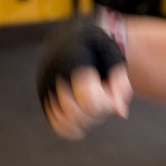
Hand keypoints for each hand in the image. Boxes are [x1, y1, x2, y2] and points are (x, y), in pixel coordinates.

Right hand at [36, 23, 132, 139]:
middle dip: (99, 111)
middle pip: (78, 113)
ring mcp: (46, 88)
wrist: (71, 37)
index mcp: (72, 60)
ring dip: (88, 120)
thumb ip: (121, 82)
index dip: (106, 102)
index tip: (110, 89)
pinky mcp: (44, 98)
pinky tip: (86, 119)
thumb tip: (120, 113)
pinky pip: (57, 124)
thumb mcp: (114, 55)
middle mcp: (54, 76)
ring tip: (96, 104)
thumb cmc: (97, 46)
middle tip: (105, 96)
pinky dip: (74, 128)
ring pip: (67, 122)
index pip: (89, 99)